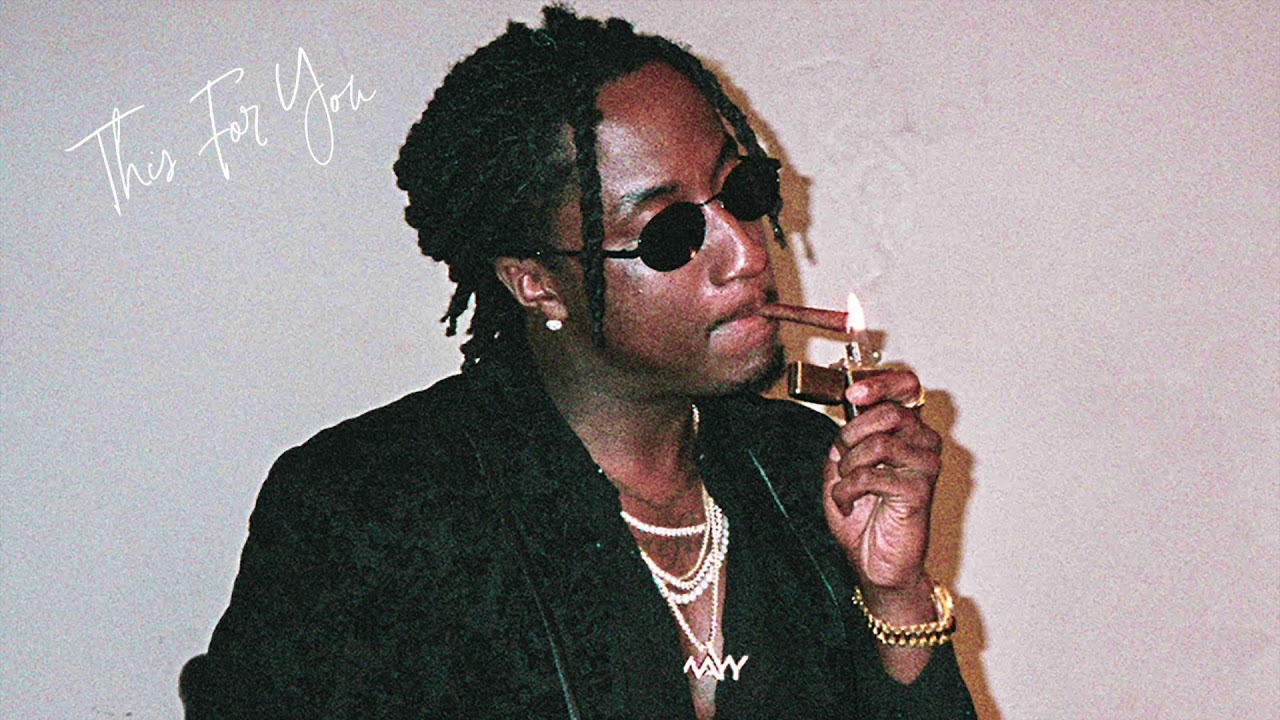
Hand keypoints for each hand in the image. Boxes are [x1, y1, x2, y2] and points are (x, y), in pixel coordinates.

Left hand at [822, 369, 940, 592]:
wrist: (874, 563)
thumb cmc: (862, 517)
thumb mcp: (842, 467)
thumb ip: (846, 438)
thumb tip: (848, 408)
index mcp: (907, 431)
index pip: (908, 386)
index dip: (882, 382)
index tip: (853, 393)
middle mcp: (923, 444)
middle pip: (891, 412)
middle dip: (852, 434)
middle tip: (842, 459)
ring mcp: (925, 467)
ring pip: (880, 442)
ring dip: (849, 466)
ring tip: (844, 486)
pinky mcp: (920, 491)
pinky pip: (874, 475)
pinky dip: (848, 490)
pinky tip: (848, 504)